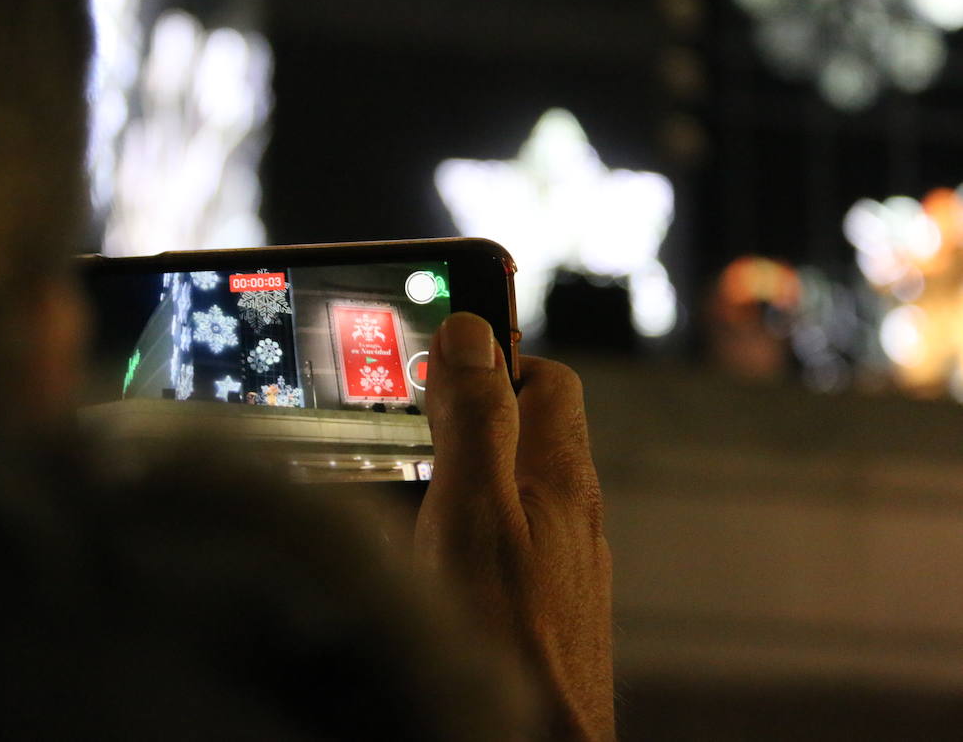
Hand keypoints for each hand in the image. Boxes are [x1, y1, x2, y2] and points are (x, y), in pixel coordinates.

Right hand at [415, 313, 613, 741]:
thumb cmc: (506, 639)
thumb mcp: (475, 510)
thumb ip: (475, 419)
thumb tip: (470, 330)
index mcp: (558, 475)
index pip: (545, 378)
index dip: (493, 354)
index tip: (434, 351)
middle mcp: (571, 513)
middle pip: (525, 429)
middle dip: (464, 411)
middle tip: (398, 417)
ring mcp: (562, 562)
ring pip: (511, 487)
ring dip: (459, 471)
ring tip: (398, 483)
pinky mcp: (545, 605)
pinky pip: (505, 539)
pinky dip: (464, 526)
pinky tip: (425, 555)